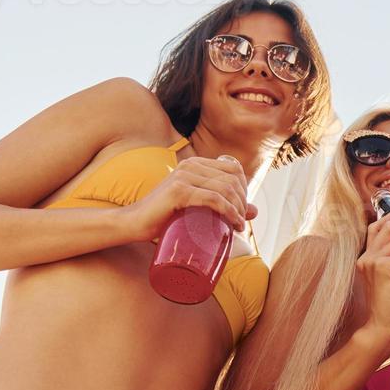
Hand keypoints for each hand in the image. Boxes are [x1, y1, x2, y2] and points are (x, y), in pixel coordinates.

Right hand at [123, 154, 254, 240]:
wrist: (133, 223)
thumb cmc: (165, 217)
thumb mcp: (198, 207)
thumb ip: (225, 205)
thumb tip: (256, 211)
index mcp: (194, 164)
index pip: (234, 168)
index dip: (244, 188)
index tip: (242, 209)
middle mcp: (190, 165)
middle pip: (233, 179)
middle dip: (243, 201)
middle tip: (240, 221)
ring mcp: (184, 177)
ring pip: (226, 189)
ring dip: (239, 209)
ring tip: (239, 226)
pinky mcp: (179, 192)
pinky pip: (214, 199)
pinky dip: (230, 212)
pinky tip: (234, 224)